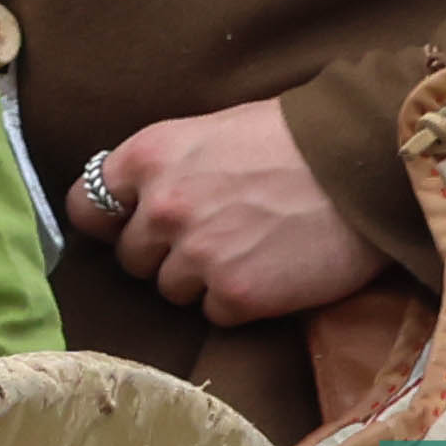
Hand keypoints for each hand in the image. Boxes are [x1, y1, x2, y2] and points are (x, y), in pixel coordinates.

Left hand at [93, 99, 388, 324]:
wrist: (359, 166)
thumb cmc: (289, 141)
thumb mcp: (206, 132)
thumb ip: (163, 168)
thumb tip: (135, 199)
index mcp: (147, 157)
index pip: (86, 207)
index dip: (108, 221)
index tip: (126, 226)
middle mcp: (161, 208)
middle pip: (130, 257)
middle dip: (161, 253)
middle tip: (207, 239)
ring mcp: (197, 255)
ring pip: (170, 290)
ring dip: (199, 280)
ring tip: (244, 253)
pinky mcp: (237, 295)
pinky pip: (214, 313)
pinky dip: (236, 302)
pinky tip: (267, 273)